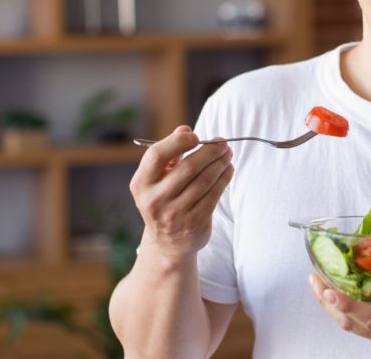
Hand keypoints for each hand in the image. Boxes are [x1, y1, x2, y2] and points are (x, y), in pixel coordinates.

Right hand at [129, 125, 233, 262]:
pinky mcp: (194, 223)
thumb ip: (170, 153)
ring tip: (228, 154)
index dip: (178, 142)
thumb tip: (185, 129)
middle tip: (223, 142)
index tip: (196, 135)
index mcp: (141, 183)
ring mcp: (174, 214)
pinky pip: (214, 195)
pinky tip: (228, 170)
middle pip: (188, 167)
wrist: (167, 242)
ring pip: (205, 180)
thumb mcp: (158, 178)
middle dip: (210, 151)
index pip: (157, 156)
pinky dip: (224, 179)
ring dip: (221, 163)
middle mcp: (154, 200)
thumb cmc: (164, 198)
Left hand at [308, 252, 370, 358]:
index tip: (330, 292)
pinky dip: (351, 315)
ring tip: (322, 285)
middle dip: (328, 301)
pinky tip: (345, 298)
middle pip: (351, 324)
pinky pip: (364, 334)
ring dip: (337, 308)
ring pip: (354, 330)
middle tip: (313, 279)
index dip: (349, 305)